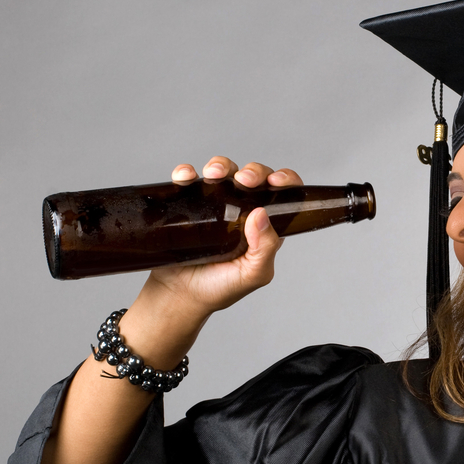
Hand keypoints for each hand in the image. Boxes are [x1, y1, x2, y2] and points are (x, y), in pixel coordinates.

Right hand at [140, 156, 304, 324]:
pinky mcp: (187, 204)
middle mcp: (241, 210)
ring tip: (213, 176)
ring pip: (223, 171)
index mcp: (263, 225)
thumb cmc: (219, 288)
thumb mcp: (252, 274)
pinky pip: (188, 180)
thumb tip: (262, 214)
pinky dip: (187, 173)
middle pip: (253, 177)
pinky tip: (186, 178)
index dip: (285, 181)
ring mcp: (214, 204)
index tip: (276, 181)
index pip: (283, 194)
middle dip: (253, 172)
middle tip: (244, 181)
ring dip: (221, 166)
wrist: (178, 297)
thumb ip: (265, 249)